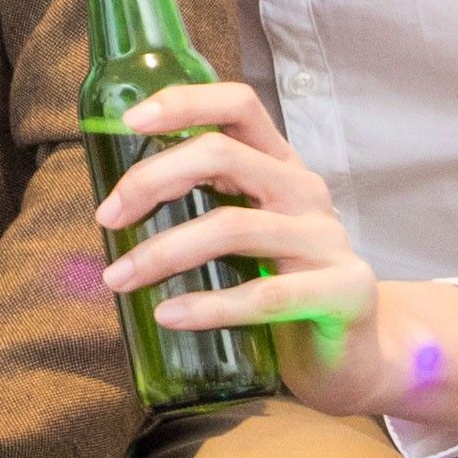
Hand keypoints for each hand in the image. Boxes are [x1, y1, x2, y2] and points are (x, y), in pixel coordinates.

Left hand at [97, 81, 384, 411]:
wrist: (351, 353)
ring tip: (119, 278)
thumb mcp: (242, 233)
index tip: (129, 122)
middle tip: (106, 217)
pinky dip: (209, 306)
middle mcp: (306, 191)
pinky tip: (170, 314)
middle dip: (152, 179)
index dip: (184, 103)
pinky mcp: (343, 291)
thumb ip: (200, 205)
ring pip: (232, 226)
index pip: (238, 105)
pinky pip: (265, 296)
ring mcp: (327, 240)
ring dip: (162, 251)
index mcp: (280, 165)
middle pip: (223, 155)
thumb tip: (114, 205)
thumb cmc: (281, 284)